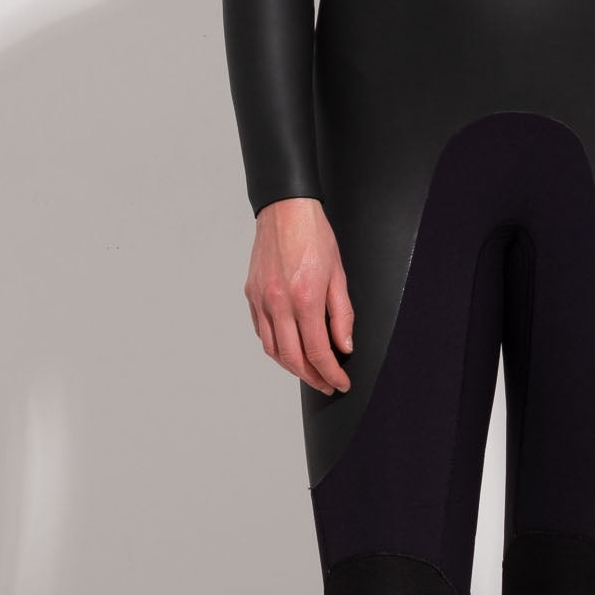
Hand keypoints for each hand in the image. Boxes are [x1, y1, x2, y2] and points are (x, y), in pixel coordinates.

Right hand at [245, 197, 354, 393]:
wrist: (285, 210)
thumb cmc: (314, 236)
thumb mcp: (338, 275)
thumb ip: (342, 314)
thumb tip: (344, 346)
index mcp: (304, 298)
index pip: (318, 351)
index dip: (331, 373)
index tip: (340, 383)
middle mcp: (278, 302)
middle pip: (292, 358)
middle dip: (311, 378)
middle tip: (326, 384)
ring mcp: (261, 299)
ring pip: (272, 349)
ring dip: (291, 367)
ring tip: (309, 371)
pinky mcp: (251, 294)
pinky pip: (261, 331)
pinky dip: (276, 346)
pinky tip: (289, 347)